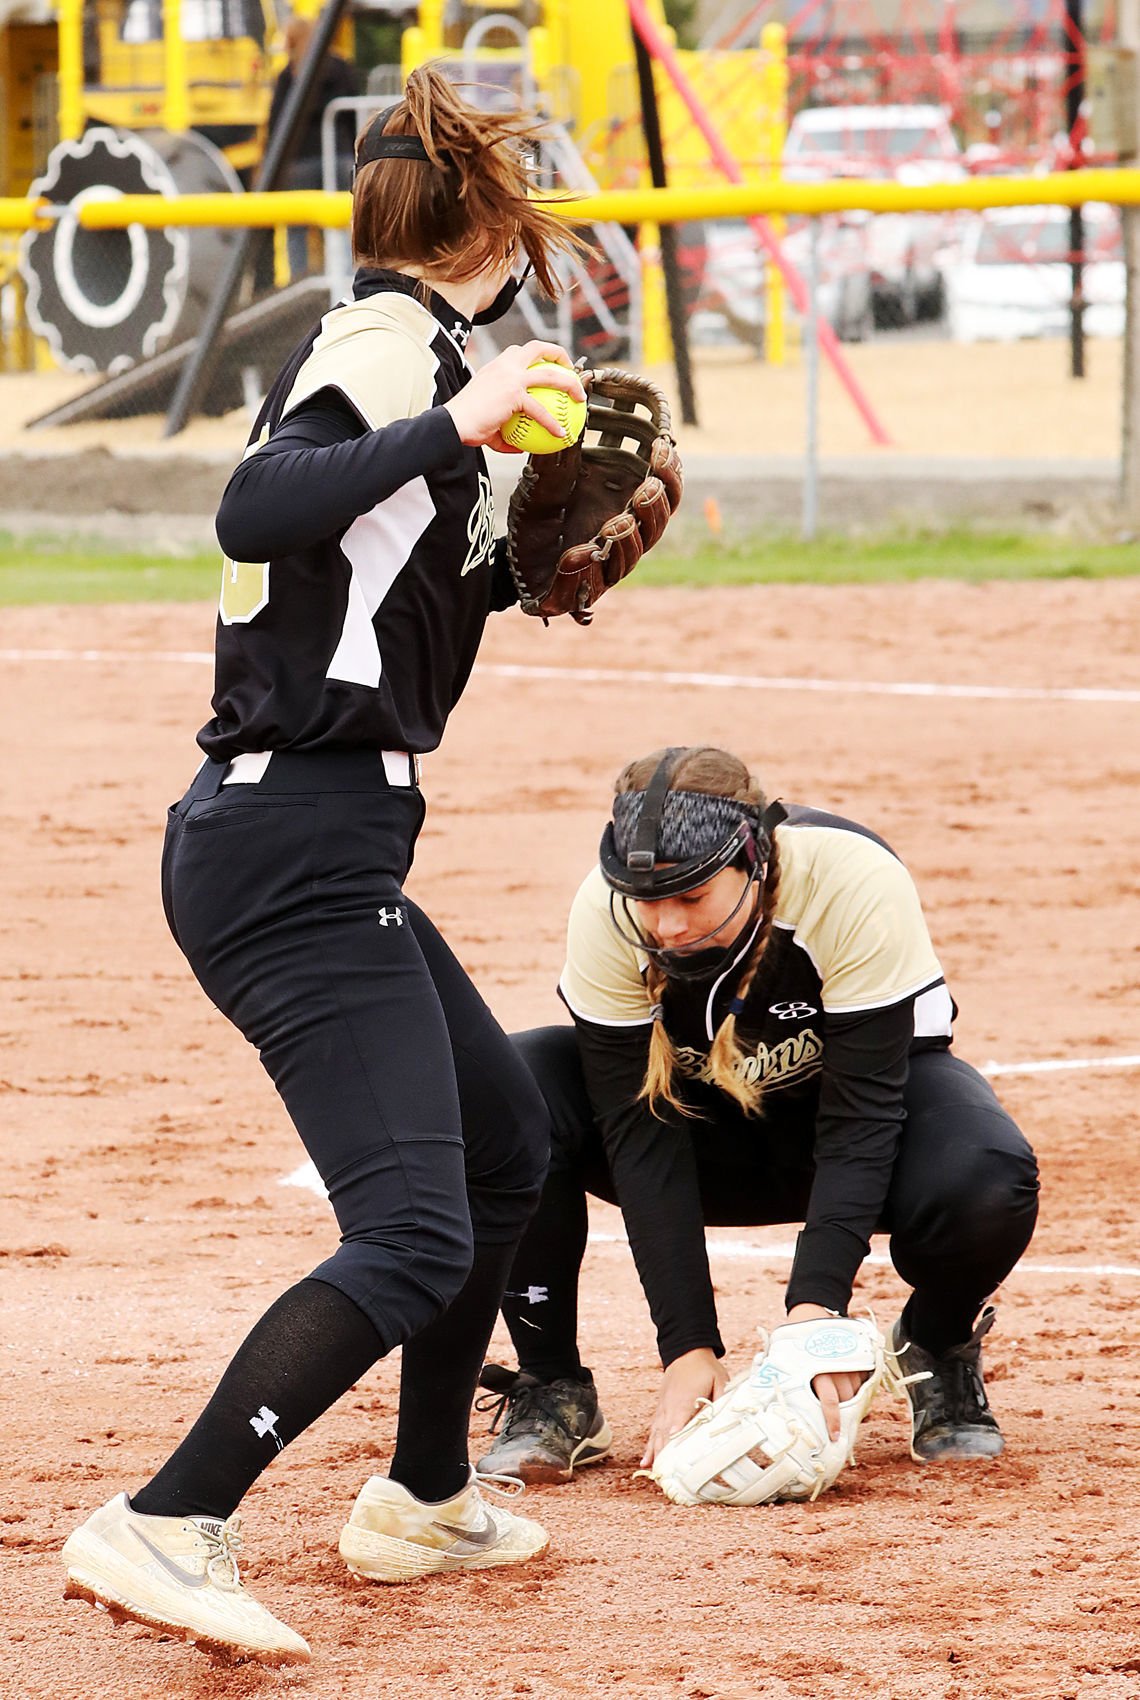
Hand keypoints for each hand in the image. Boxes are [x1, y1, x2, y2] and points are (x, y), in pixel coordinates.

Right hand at [444, 341, 584, 453]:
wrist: (454, 423)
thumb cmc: (467, 424)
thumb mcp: (488, 422)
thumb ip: (504, 432)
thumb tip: (517, 447)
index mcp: (497, 367)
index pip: (521, 352)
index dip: (538, 356)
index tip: (550, 367)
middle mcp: (505, 365)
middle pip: (538, 348)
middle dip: (559, 354)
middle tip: (571, 372)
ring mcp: (511, 377)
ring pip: (549, 374)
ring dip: (569, 384)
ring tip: (580, 398)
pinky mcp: (514, 394)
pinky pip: (540, 410)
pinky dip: (552, 422)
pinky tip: (560, 433)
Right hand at [641, 1347, 729, 1468]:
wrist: (686, 1351)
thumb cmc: (705, 1368)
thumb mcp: (720, 1380)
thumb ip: (722, 1399)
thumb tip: (724, 1420)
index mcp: (684, 1399)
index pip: (678, 1422)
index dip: (676, 1437)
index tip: (672, 1454)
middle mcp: (670, 1407)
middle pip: (665, 1434)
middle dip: (664, 1455)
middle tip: (665, 1477)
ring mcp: (663, 1409)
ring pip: (657, 1435)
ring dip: (656, 1455)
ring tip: (655, 1475)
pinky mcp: (661, 1410)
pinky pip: (653, 1431)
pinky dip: (649, 1447)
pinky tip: (646, 1462)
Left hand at [782, 1304, 867, 1441]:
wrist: (811, 1309)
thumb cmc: (794, 1339)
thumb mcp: (784, 1358)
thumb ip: (784, 1380)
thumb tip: (773, 1406)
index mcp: (815, 1369)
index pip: (829, 1402)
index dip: (833, 1422)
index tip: (834, 1437)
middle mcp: (834, 1366)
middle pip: (846, 1400)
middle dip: (843, 1414)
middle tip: (836, 1425)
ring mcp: (848, 1360)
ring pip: (856, 1392)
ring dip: (851, 1402)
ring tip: (842, 1405)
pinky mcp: (857, 1355)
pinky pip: (862, 1380)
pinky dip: (857, 1388)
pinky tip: (848, 1387)